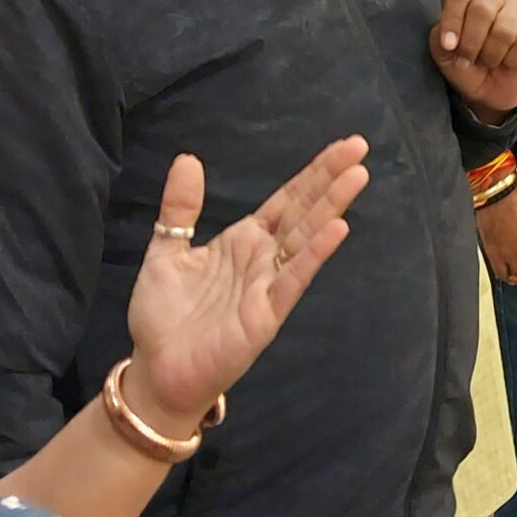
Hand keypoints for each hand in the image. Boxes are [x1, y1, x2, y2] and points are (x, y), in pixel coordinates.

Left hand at [126, 137, 369, 431]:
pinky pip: (293, 278)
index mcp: (244, 240)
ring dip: (332, 206)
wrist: (156, 371)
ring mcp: (269, 285)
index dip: (314, 172)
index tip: (344, 145)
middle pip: (304, 210)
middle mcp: (263, 258)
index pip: (288, 199)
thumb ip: (181, 207)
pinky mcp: (266, 314)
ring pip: (306, 237)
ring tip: (357, 176)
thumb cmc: (163, 316)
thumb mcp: (166, 250)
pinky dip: (315, 253)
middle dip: (331, 178)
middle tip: (359, 146)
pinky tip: (338, 229)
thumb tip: (188, 157)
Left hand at [431, 0, 516, 121]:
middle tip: (467, 59)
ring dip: (492, 54)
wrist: (490, 91)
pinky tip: (508, 62)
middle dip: (472, 42)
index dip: (453, 20)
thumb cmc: (465, 63)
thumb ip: (440, 38)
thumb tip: (449, 39)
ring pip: (505, 28)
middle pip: (483, 8)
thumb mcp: (443, 53)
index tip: (448, 45)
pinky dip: (512, 61)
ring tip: (488, 62)